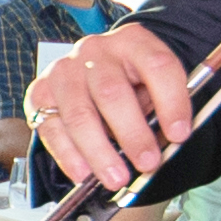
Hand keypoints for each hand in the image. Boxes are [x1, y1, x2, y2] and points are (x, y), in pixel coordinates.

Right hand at [20, 24, 202, 196]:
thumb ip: (160, 111)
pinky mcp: (40, 93)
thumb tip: (164, 146)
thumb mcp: (152, 88)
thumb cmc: (130, 86)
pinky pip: (51, 128)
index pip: (157, 66)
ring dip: (99, 152)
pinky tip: (83, 173)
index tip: (180, 135)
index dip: (172, 102)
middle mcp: (95, 51)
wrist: (93, 74)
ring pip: (79, 114)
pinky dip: (68, 155)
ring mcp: (63, 70)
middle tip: (147, 164)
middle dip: (132, 133)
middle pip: (112, 92)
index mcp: (133, 42)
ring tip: (116, 178)